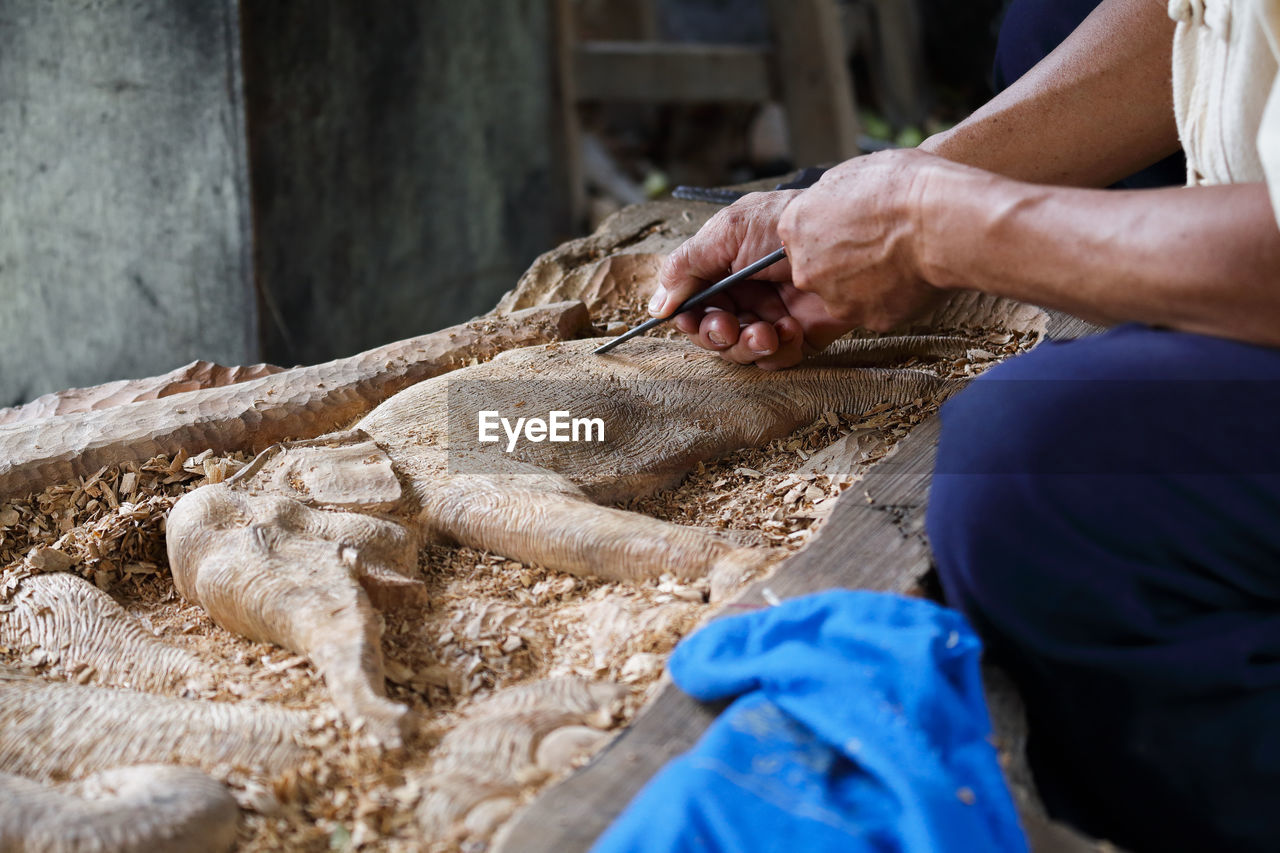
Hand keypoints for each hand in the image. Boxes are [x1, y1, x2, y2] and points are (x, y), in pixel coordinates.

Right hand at [651, 191, 853, 369]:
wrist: (841, 238)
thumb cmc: (784, 226)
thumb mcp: (725, 233)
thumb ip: (684, 268)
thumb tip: (658, 305)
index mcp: (724, 268)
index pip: (694, 304)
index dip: (689, 317)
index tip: (690, 319)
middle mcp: (747, 293)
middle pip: (715, 333)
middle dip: (718, 334)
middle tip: (729, 328)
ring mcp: (773, 315)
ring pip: (742, 351)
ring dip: (748, 345)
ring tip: (767, 331)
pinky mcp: (801, 335)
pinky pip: (776, 359)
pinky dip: (779, 351)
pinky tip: (790, 329)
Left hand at [777, 148, 944, 332]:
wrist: (940, 221)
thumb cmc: (901, 187)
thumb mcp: (852, 171)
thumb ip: (829, 196)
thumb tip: (830, 203)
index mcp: (796, 227)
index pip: (799, 236)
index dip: (828, 231)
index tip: (851, 227)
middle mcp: (807, 270)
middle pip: (818, 270)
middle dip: (843, 261)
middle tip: (877, 244)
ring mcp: (837, 299)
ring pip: (847, 294)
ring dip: (866, 281)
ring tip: (899, 258)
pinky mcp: (870, 319)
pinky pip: (879, 308)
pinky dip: (893, 296)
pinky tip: (912, 275)